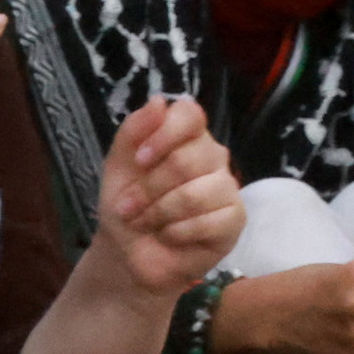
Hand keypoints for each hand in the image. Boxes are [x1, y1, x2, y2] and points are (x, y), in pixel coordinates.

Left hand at [89, 96, 241, 303]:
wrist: (129, 252)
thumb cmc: (126, 203)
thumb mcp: (118, 165)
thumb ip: (133, 131)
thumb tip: (159, 101)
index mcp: (184, 137)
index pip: (190, 114)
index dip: (164, 134)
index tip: (140, 160)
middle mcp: (212, 157)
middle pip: (190, 158)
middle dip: (150, 188)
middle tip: (128, 206)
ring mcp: (227, 188)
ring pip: (196, 193)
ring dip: (159, 212)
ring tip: (145, 222)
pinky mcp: (236, 219)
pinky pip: (209, 221)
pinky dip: (177, 231)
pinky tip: (168, 235)